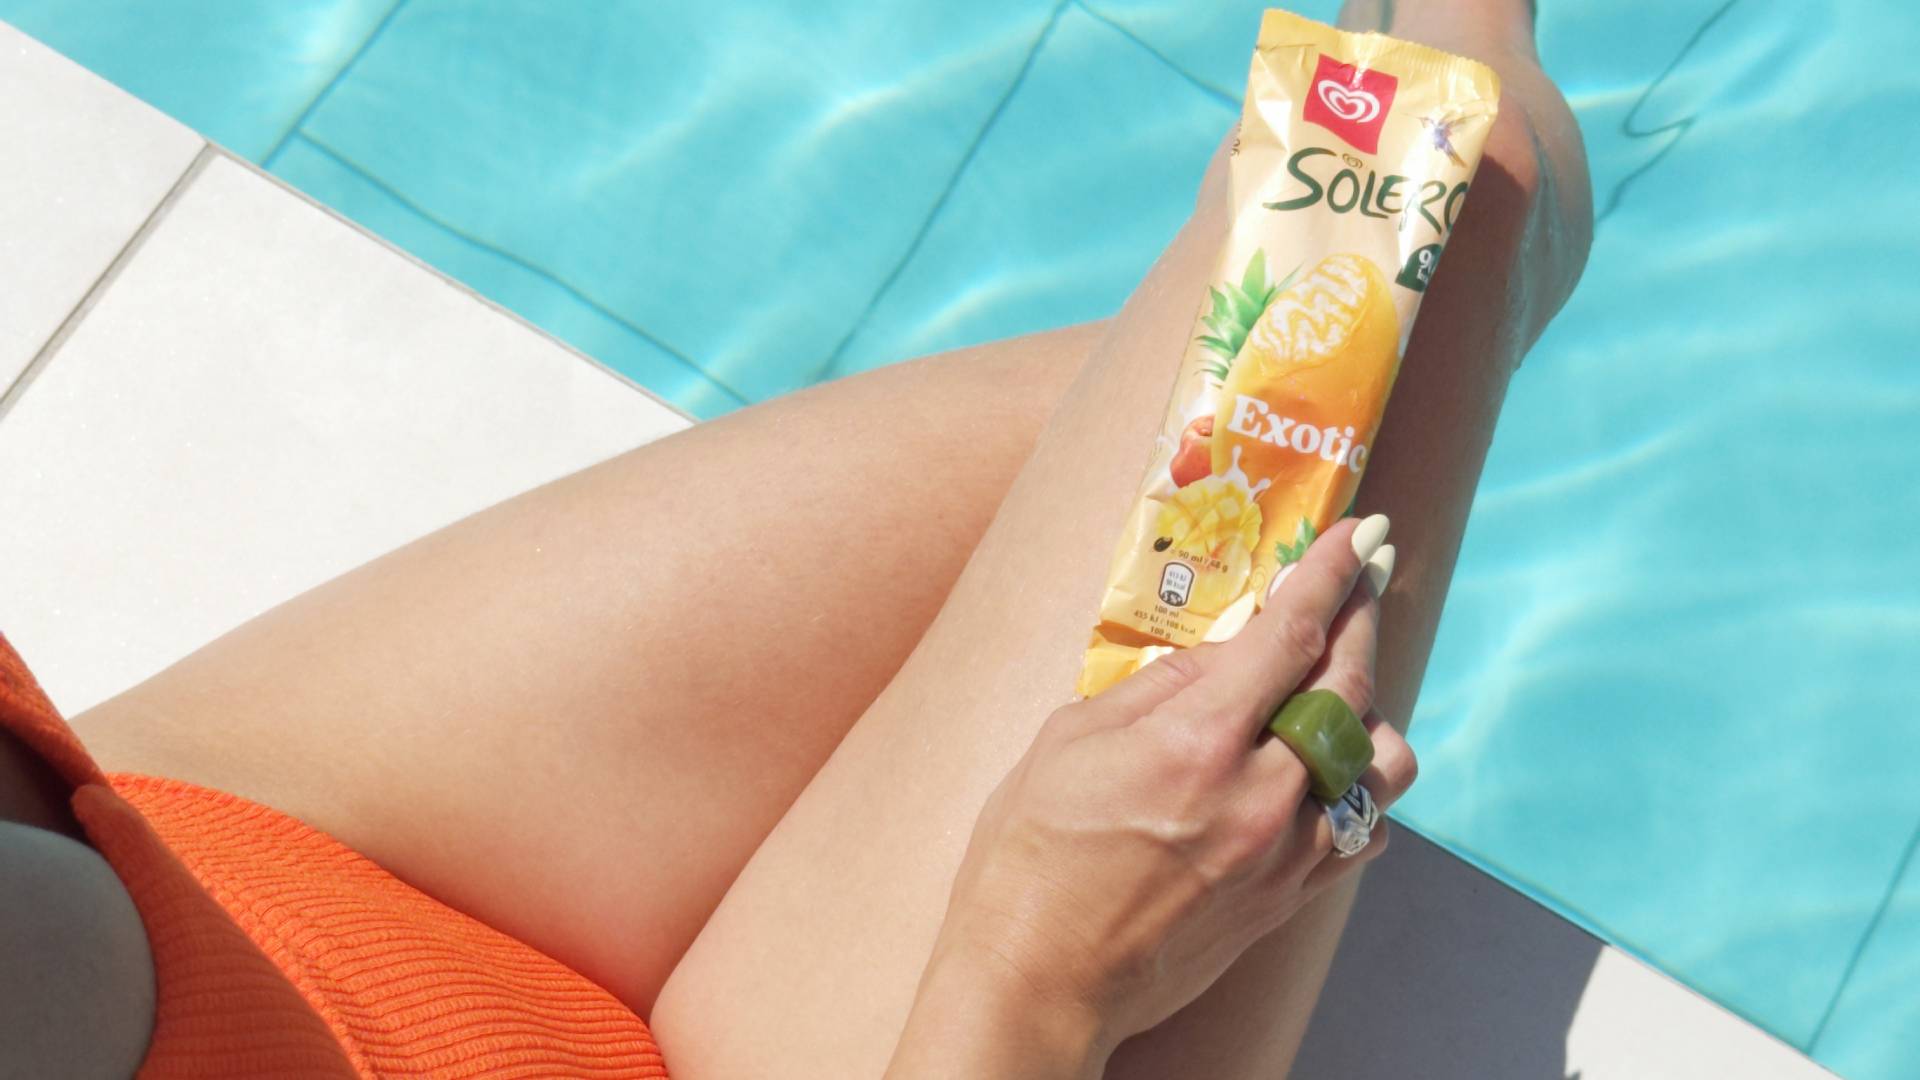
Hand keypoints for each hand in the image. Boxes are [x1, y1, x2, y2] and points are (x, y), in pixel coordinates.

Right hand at [916, 517, 1415, 1067]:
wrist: (1041, 979)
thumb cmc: (1033, 856)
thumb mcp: (1071, 741)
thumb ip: (1159, 688)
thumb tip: (1224, 657)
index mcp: (1197, 742)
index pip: (1290, 635)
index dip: (1333, 574)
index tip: (1364, 535)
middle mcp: (1259, 794)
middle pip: (1351, 686)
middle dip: (1362, 619)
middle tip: (1369, 580)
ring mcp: (1285, 852)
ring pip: (1382, 765)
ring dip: (1371, 714)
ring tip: (1338, 694)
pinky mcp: (1290, 898)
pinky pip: (1364, 832)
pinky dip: (1358, 792)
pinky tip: (1325, 778)